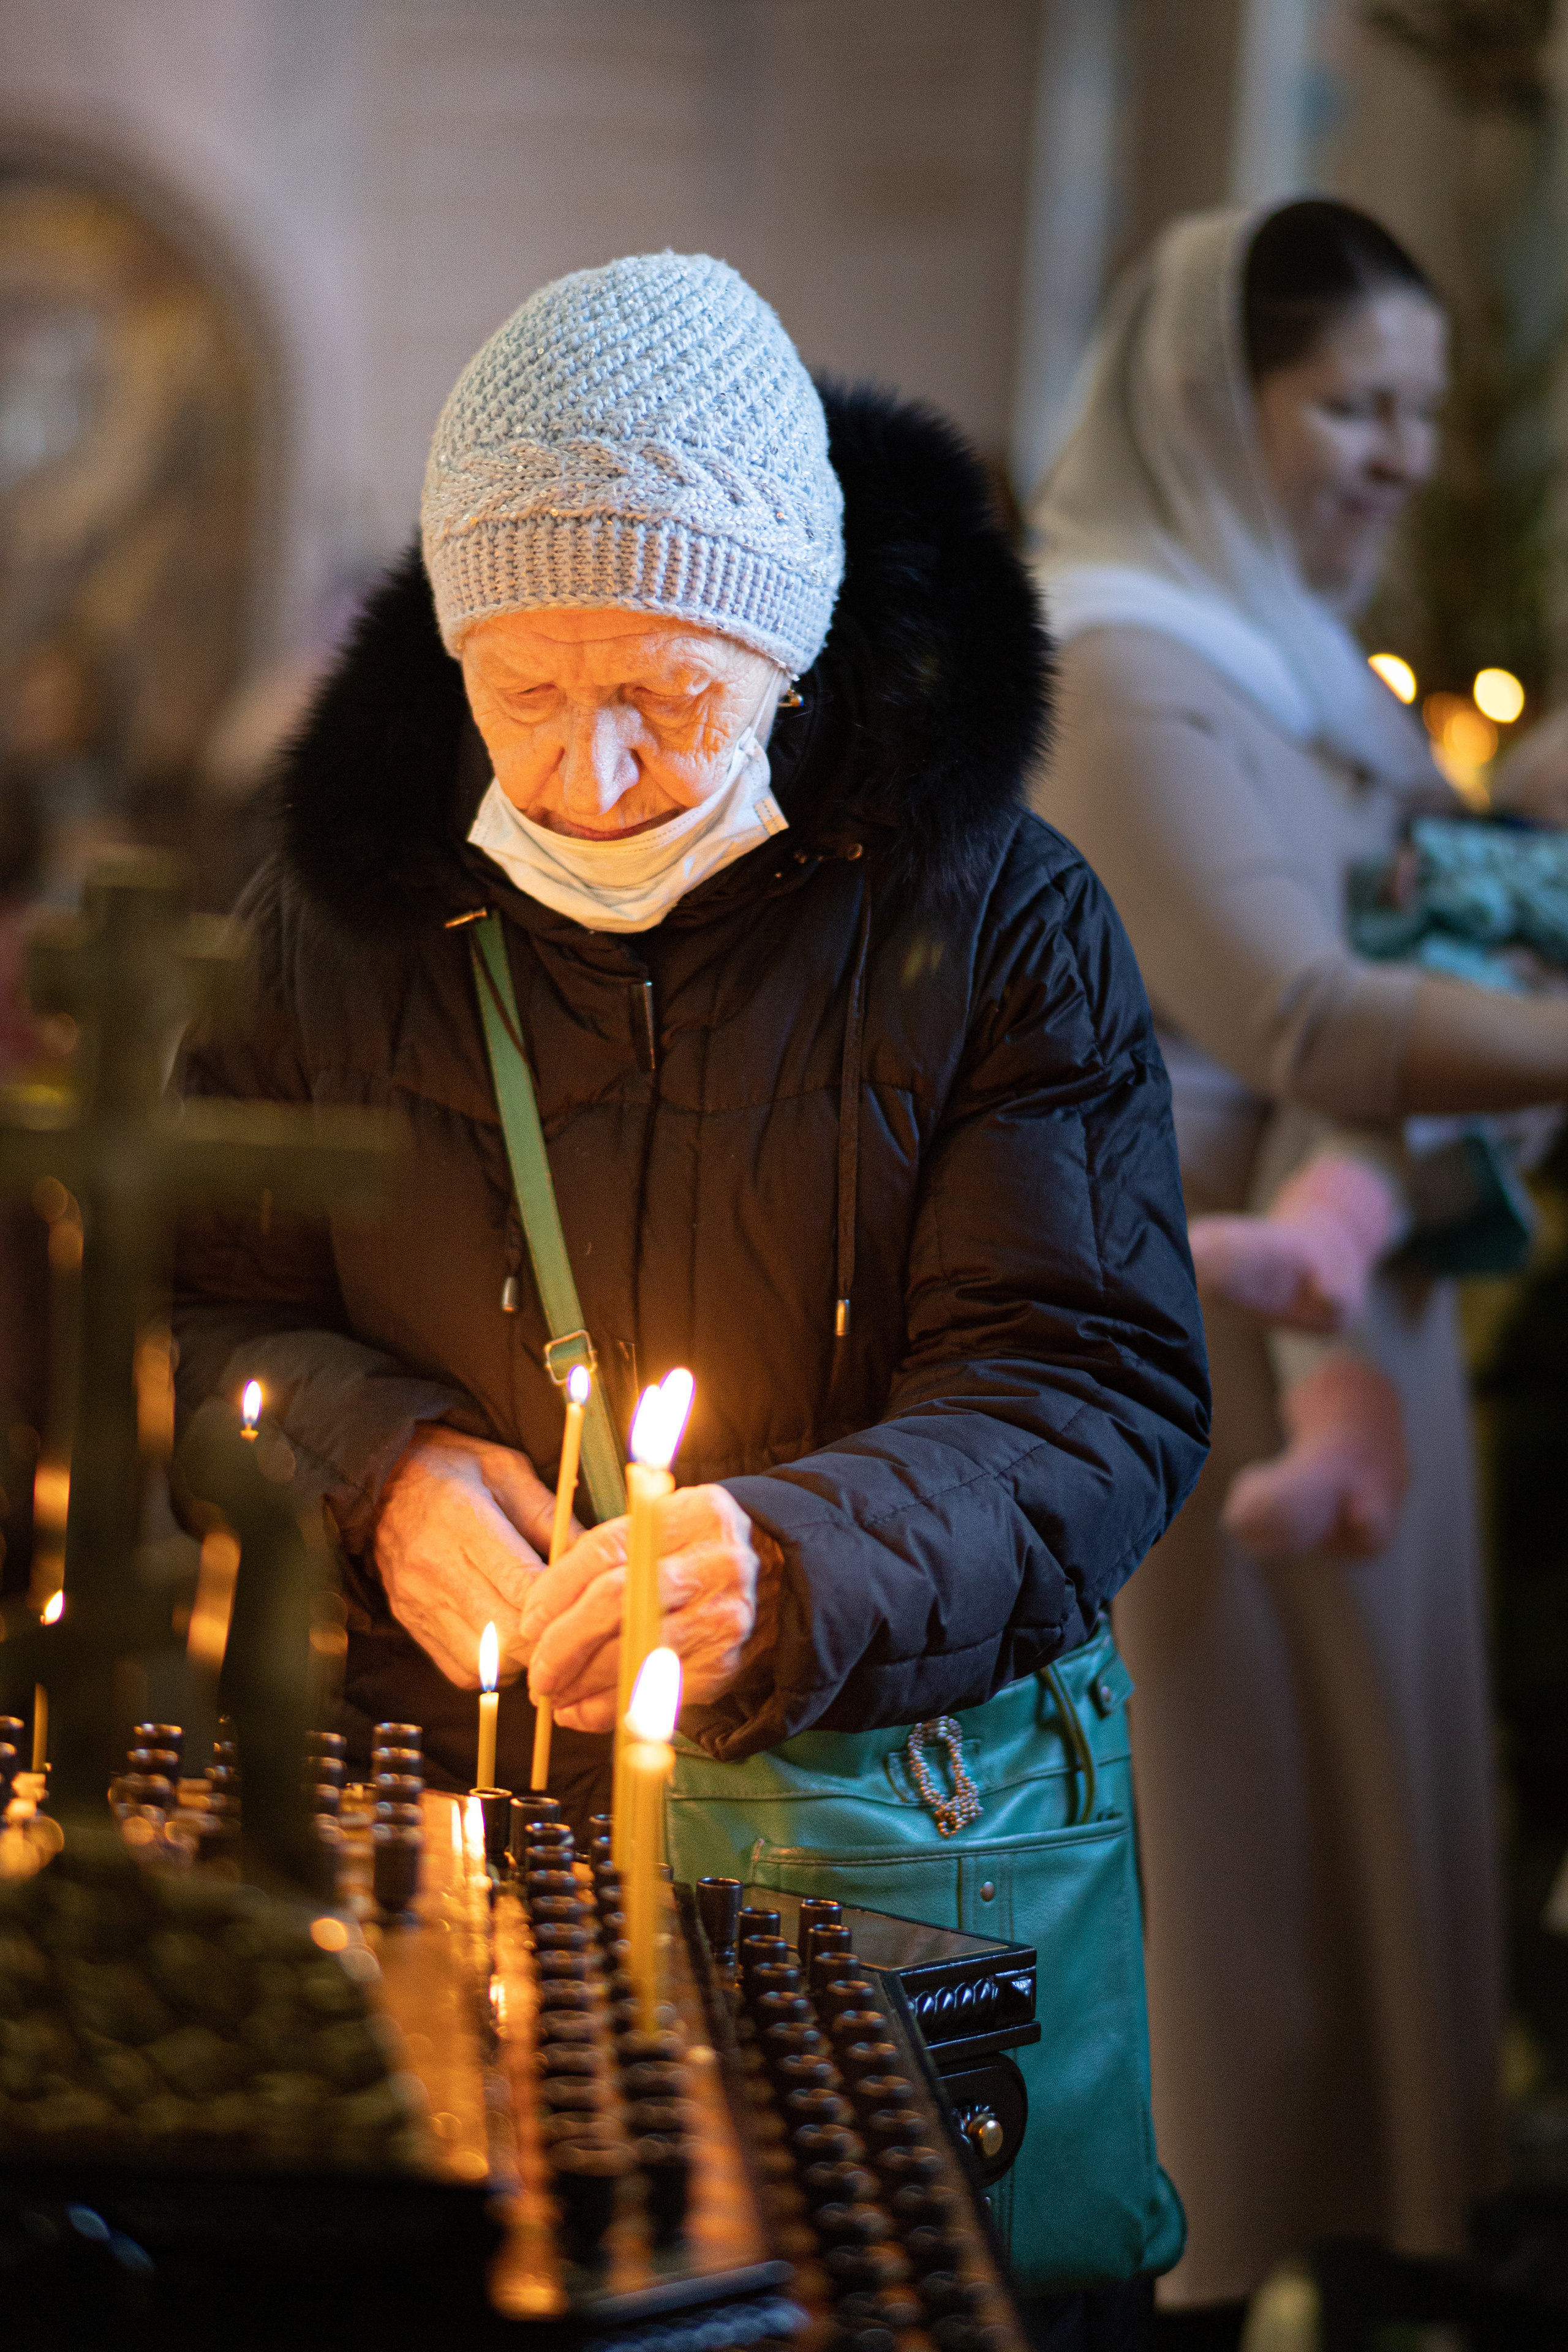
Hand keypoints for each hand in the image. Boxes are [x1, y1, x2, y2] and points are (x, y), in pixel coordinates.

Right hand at [373, 1427, 571, 1687]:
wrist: (380, 1480)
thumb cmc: (453, 1469)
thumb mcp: (507, 1470)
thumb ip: (550, 1516)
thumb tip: (595, 1557)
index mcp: (464, 1519)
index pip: (523, 1585)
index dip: (561, 1602)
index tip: (583, 1598)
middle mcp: (436, 1566)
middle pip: (506, 1635)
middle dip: (547, 1638)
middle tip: (567, 1622)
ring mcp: (418, 1600)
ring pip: (485, 1663)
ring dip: (522, 1658)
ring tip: (536, 1632)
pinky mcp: (409, 1621)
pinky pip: (460, 1671)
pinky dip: (492, 1667)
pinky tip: (505, 1640)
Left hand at [519, 1484, 777, 1730]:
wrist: (782, 1584)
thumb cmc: (698, 1556)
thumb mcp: (664, 1532)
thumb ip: (609, 1558)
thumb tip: (537, 1619)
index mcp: (691, 1514)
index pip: (606, 1549)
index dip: (556, 1591)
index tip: (528, 1623)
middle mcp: (713, 1560)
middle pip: (616, 1600)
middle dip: (562, 1643)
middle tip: (537, 1673)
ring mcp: (724, 1615)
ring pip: (632, 1653)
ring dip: (581, 1683)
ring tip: (554, 1696)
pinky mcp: (726, 1663)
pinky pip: (655, 1693)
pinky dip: (611, 1709)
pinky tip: (585, 1712)